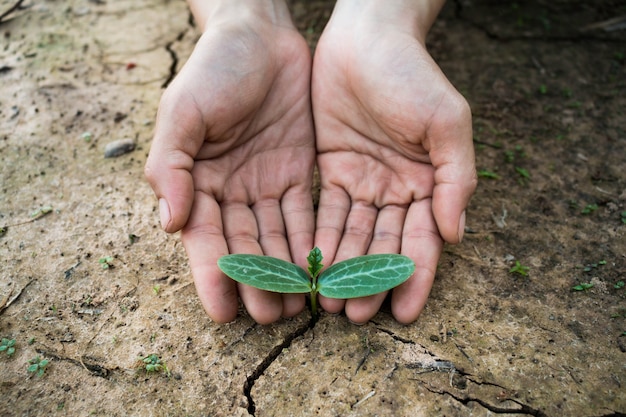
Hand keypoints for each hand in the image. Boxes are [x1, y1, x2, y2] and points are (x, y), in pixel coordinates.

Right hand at [145, 3, 314, 323]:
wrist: (260, 34)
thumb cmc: (214, 69)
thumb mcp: (183, 111)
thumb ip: (172, 166)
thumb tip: (170, 224)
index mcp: (197, 181)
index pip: (204, 237)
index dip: (212, 274)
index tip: (222, 311)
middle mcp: (231, 190)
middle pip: (244, 246)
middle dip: (256, 282)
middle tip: (269, 317)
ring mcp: (265, 184)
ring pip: (276, 238)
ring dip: (287, 272)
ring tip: (298, 305)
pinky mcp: (298, 173)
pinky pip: (305, 214)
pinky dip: (311, 242)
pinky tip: (322, 268)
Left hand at [312, 0, 476, 323]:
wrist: (366, 36)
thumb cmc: (413, 74)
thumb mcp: (446, 120)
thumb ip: (457, 177)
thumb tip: (455, 234)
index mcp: (429, 182)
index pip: (423, 240)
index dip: (415, 276)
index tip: (406, 312)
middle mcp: (396, 189)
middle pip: (383, 246)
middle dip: (370, 281)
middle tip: (354, 314)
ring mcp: (363, 182)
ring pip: (352, 236)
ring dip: (341, 269)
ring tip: (328, 302)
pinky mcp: (331, 170)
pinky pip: (325, 212)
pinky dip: (318, 240)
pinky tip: (307, 266)